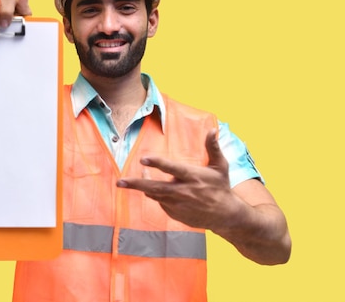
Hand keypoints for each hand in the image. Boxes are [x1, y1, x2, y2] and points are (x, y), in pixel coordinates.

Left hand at [117, 129, 243, 231]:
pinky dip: (157, 195)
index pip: (172, 168)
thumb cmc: (221, 187)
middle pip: (156, 187)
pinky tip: (158, 190)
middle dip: (136, 184)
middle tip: (120, 182)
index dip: (157, 163)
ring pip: (155, 195)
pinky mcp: (175, 214)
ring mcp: (178, 205)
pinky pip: (161, 202)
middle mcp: (184, 191)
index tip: (143, 159)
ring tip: (129, 182)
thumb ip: (213, 147)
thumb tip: (212, 130)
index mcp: (193, 177)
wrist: (225, 215)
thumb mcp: (220, 166)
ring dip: (143, 187)